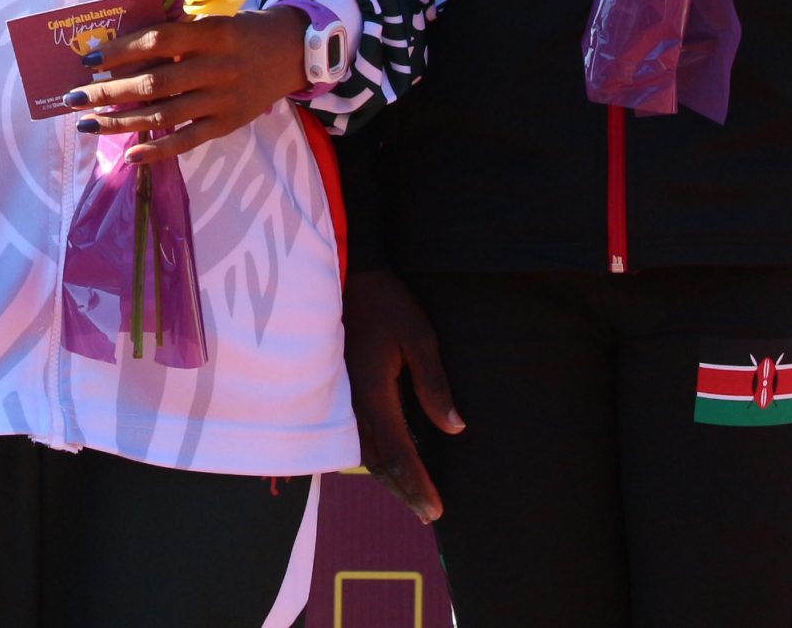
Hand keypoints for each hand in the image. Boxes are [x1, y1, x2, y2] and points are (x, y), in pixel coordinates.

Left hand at [70, 7, 310, 163]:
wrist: (294, 53)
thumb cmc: (242, 32)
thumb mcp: (213, 21)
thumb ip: (176, 35)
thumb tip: (122, 52)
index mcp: (212, 34)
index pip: (158, 42)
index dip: (121, 51)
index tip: (89, 60)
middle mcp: (217, 68)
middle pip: (154, 83)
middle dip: (108, 92)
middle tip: (74, 98)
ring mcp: (223, 101)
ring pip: (164, 116)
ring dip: (121, 122)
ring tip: (88, 124)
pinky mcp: (228, 125)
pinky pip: (187, 141)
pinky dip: (157, 150)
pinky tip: (129, 155)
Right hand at [345, 268, 462, 522]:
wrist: (346, 277)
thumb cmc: (386, 304)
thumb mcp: (419, 336)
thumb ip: (433, 383)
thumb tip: (454, 428)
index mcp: (373, 392)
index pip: (398, 452)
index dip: (417, 483)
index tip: (436, 509)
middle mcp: (352, 402)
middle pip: (378, 461)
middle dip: (404, 490)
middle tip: (429, 514)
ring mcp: (340, 398)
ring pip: (363, 453)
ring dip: (389, 478)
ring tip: (412, 496)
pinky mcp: (337, 392)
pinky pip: (355, 437)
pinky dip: (375, 458)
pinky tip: (388, 463)